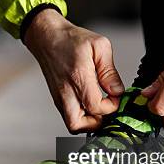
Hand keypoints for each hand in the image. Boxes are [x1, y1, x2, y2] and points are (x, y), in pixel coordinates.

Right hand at [24, 9, 124, 133]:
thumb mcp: (99, 46)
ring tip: (98, 108)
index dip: (111, 106)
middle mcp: (65, 91)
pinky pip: (69, 118)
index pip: (95, 107)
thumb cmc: (71, 39)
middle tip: (106, 109)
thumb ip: (109, 71)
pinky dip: (81, 117)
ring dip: (88, 122)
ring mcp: (59, 97)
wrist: (47, 37)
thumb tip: (117, 91)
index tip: (115, 96)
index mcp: (78, 77)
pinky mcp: (57, 99)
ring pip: (72, 125)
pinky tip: (89, 105)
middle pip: (79, 125)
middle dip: (97, 122)